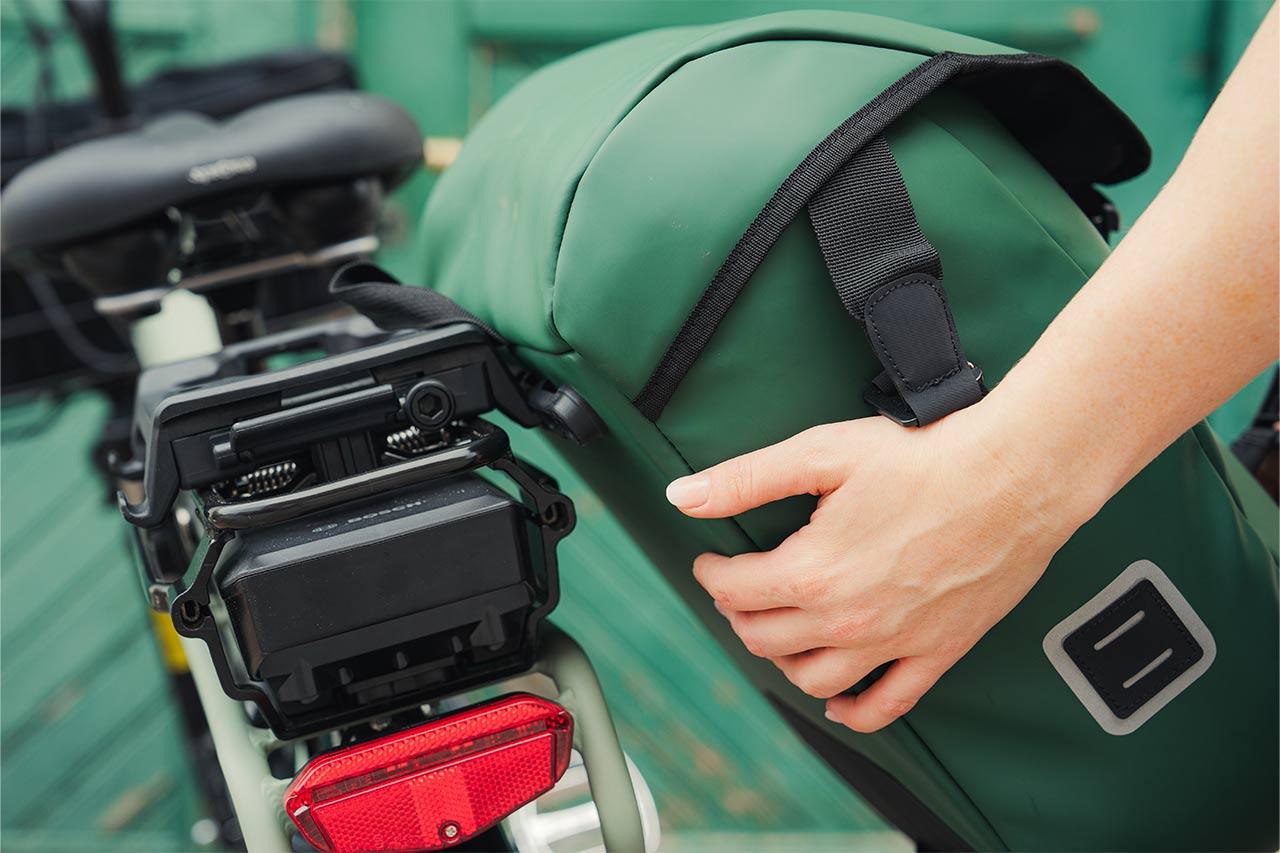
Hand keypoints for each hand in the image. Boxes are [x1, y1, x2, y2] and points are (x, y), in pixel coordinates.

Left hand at [665, 409, 1102, 732]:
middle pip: (764, 638)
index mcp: (812, 572)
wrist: (1016, 477)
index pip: (734, 590)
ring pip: (813, 679)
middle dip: (739, 613)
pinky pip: (885, 706)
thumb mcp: (822, 454)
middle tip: (741, 589)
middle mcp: (846, 621)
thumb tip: (679, 495)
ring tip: (780, 630)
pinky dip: (852, 711)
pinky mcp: (937, 653)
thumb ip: (746, 479)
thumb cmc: (922, 456)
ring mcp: (893, 644)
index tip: (710, 559)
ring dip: (784, 658)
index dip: (711, 573)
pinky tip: (835, 699)